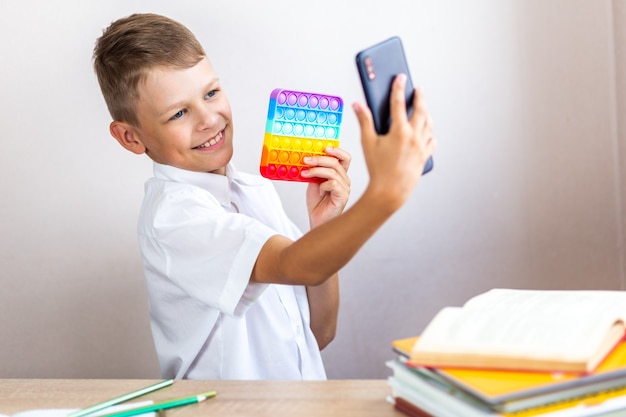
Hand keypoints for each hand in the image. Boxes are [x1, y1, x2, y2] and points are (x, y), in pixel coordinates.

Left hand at [302, 147, 350, 227]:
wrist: (316, 221)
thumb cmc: (317, 203)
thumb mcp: (314, 182)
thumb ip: (315, 170)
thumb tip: (309, 157)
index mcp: (340, 175)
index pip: (344, 158)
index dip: (337, 151)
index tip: (324, 147)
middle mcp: (345, 180)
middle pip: (336, 163)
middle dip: (319, 159)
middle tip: (306, 159)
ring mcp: (345, 189)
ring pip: (333, 172)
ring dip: (316, 171)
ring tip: (305, 173)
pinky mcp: (343, 197)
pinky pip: (333, 184)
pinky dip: (323, 185)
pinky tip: (319, 191)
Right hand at [353, 73, 435, 209]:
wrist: (390, 191)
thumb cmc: (377, 169)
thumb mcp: (367, 143)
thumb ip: (364, 121)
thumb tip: (357, 105)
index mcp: (399, 131)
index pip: (398, 103)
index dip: (398, 88)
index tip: (400, 77)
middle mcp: (414, 136)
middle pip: (420, 110)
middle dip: (419, 98)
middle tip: (418, 89)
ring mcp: (421, 146)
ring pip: (428, 124)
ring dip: (426, 113)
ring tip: (423, 108)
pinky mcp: (424, 156)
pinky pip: (431, 140)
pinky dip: (430, 133)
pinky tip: (428, 132)